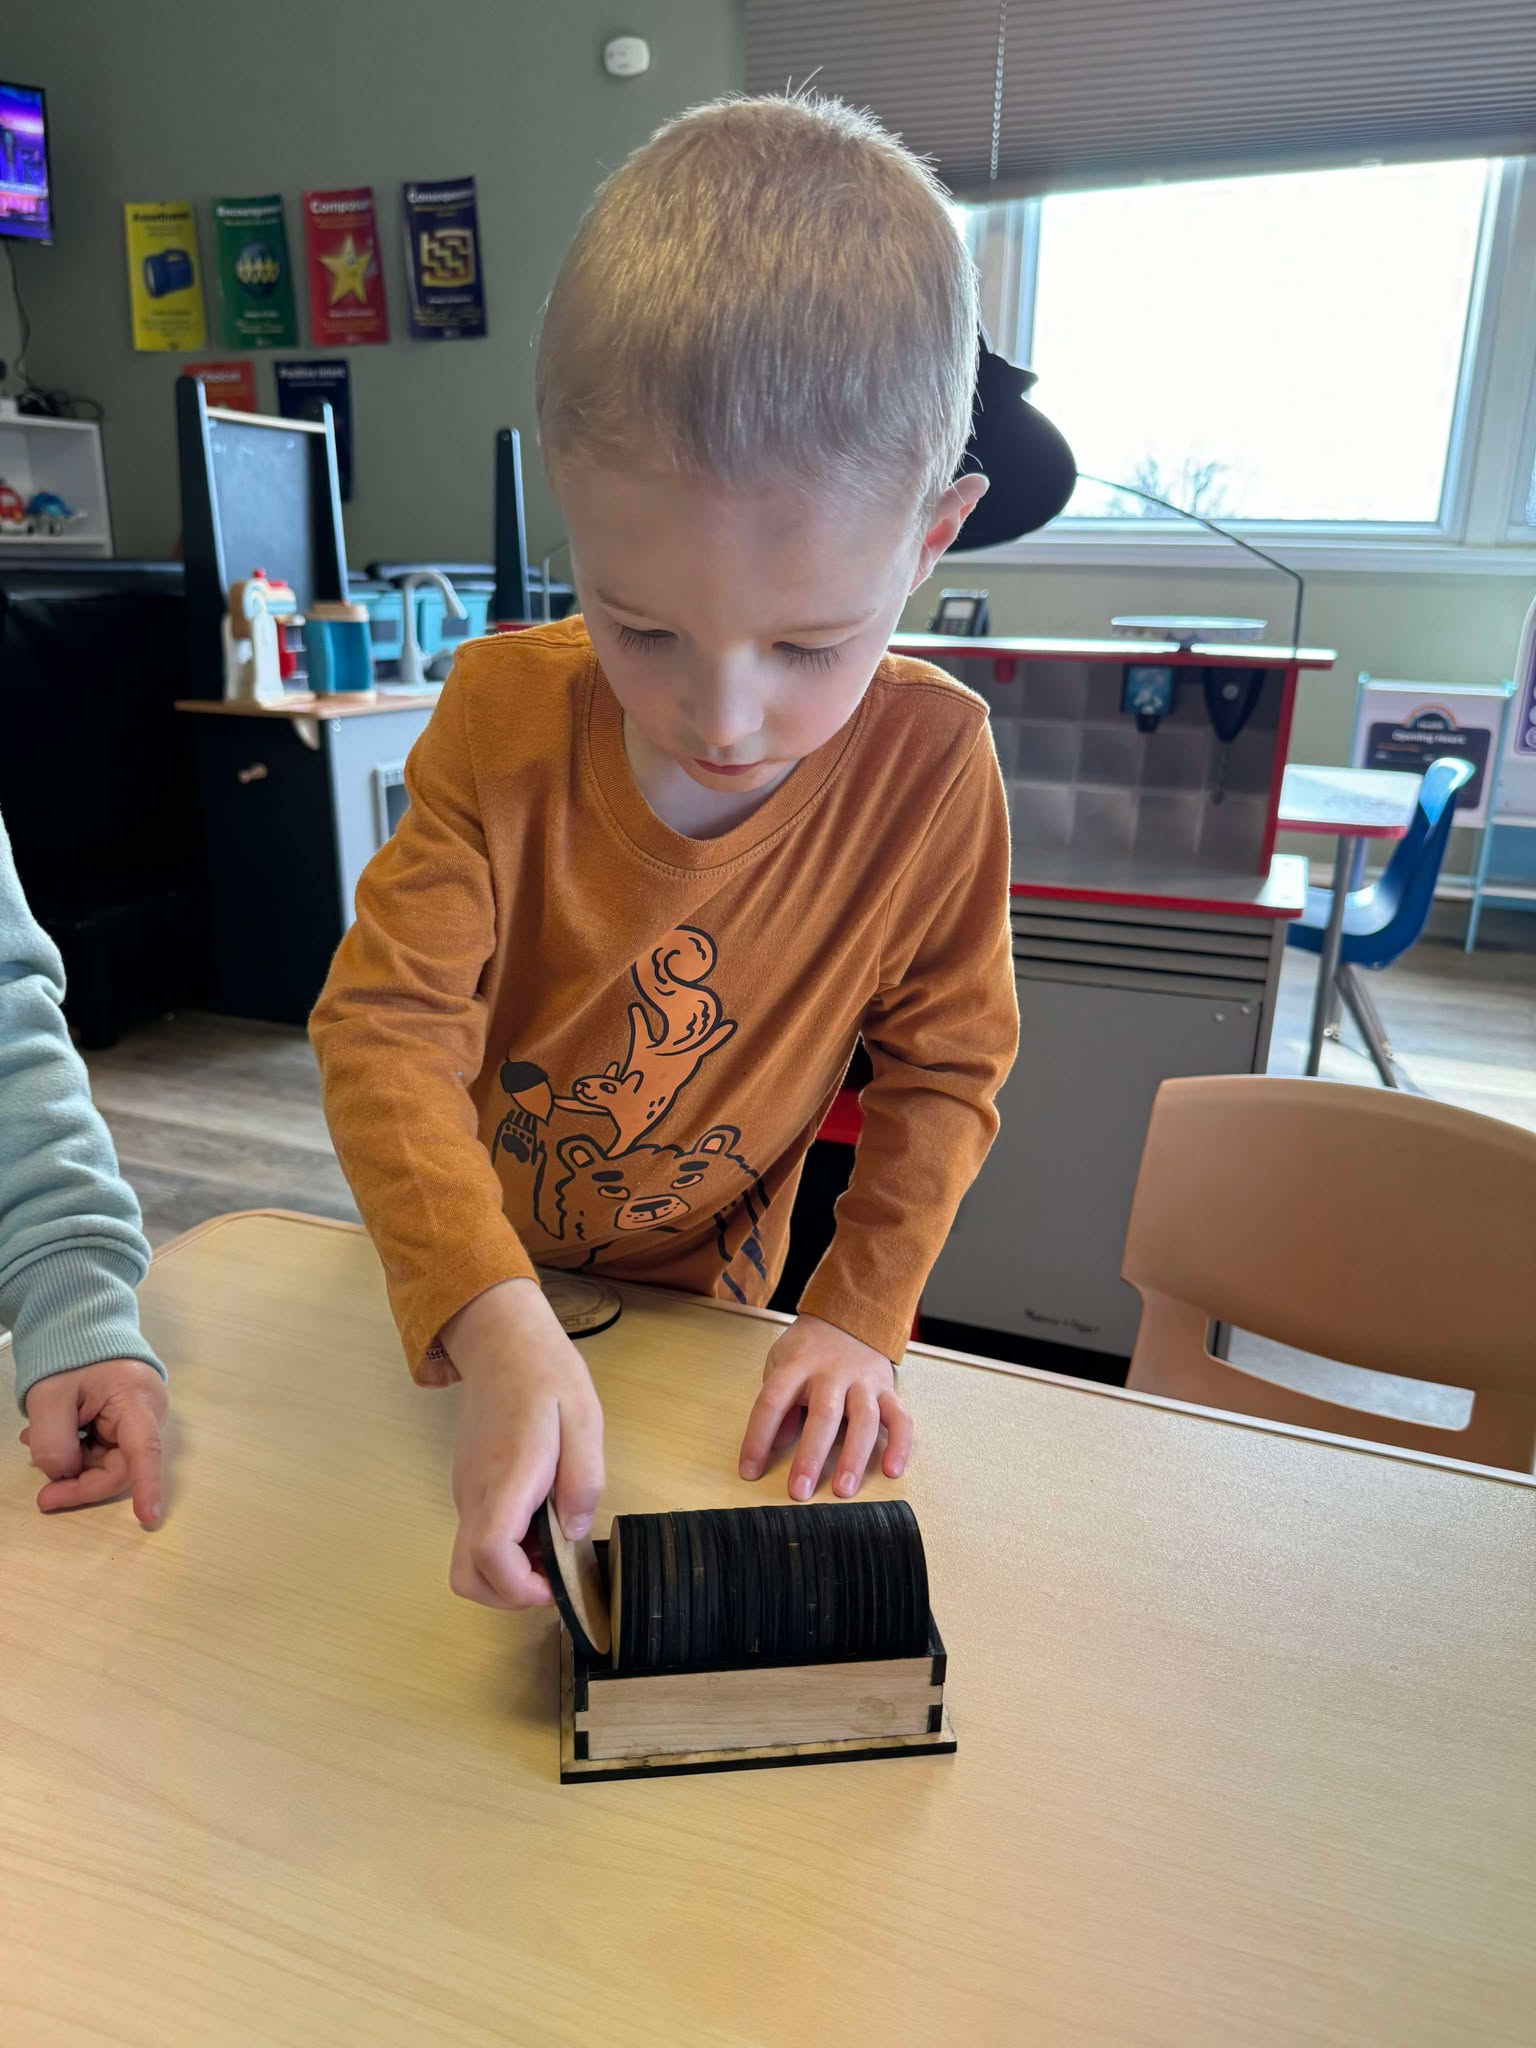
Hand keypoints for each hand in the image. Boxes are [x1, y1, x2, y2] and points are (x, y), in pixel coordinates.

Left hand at [20, 1359, 168, 1527]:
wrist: (79, 1328)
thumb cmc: (70, 1354)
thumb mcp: (48, 1397)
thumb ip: (54, 1442)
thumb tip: (65, 1475)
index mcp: (136, 1398)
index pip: (144, 1449)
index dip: (146, 1485)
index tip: (148, 1517)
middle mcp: (149, 1413)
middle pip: (122, 1466)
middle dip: (80, 1482)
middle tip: (43, 1495)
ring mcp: (141, 1420)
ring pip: (111, 1463)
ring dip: (73, 1464)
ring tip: (36, 1441)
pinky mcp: (129, 1424)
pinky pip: (105, 1452)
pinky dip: (76, 1453)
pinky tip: (51, 1436)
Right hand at [442, 1278, 604, 1611]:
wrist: (502, 1341)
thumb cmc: (546, 1375)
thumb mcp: (584, 1420)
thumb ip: (583, 1481)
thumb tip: (574, 1532)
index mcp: (504, 1480)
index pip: (488, 1557)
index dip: (519, 1588)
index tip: (554, 1583)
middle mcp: (474, 1494)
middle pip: (467, 1575)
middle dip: (508, 1593)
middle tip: (554, 1573)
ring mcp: (466, 1491)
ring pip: (471, 1558)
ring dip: (510, 1570)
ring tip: (554, 1541)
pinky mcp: (470, 1485)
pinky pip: (479, 1534)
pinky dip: (507, 1547)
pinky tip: (541, 1518)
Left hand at [737, 1314, 911, 1500]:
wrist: (848, 1314)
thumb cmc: (808, 1348)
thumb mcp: (781, 1362)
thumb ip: (780, 1402)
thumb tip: (778, 1444)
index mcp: (798, 1365)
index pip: (772, 1401)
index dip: (758, 1437)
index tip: (749, 1471)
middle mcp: (832, 1372)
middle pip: (823, 1415)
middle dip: (811, 1456)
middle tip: (799, 1491)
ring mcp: (863, 1380)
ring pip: (863, 1419)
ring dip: (854, 1457)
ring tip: (843, 1490)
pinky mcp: (887, 1388)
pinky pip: (900, 1417)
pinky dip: (900, 1445)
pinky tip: (892, 1471)